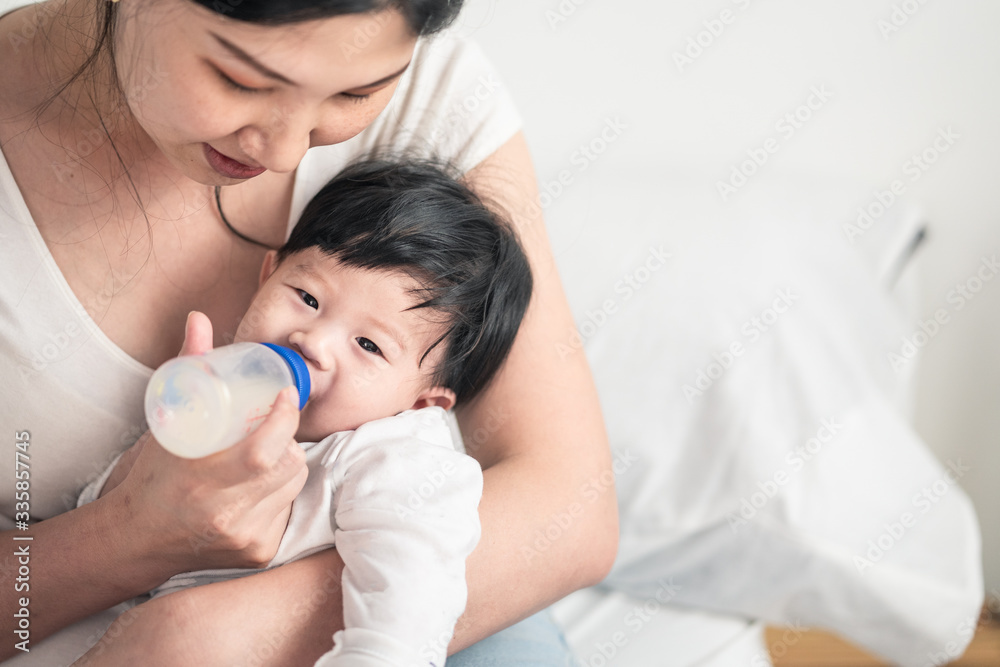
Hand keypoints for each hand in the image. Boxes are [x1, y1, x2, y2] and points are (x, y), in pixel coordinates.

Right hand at [104, 312, 307, 570]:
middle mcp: (227, 516)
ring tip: (263, 456)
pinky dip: (282, 492)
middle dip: (287, 439)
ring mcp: (246, 538)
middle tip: (271, 428)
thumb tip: (199, 319)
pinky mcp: (260, 553)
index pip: (264, 452)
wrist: (139, 538)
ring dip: (288, 464)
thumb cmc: (154, 475)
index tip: (286, 396)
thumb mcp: (166, 422)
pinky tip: (258, 488)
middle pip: (289, 465)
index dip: (284, 420)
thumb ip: (188, 369)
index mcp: (201, 482)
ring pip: (295, 484)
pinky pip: (289, 509)